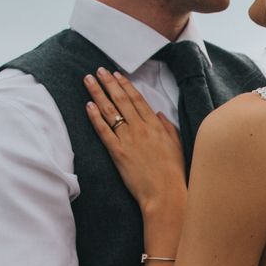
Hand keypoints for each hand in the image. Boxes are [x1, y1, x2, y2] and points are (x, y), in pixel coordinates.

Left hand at [84, 67, 186, 212]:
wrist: (165, 193)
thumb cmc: (173, 173)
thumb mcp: (177, 146)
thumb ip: (168, 128)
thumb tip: (159, 115)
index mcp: (156, 126)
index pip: (138, 100)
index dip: (126, 85)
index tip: (117, 74)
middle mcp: (141, 129)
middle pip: (121, 100)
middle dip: (109, 83)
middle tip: (98, 71)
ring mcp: (129, 139)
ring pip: (110, 111)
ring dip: (98, 94)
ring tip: (88, 81)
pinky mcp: (118, 152)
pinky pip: (104, 131)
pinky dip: (95, 117)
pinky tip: (88, 106)